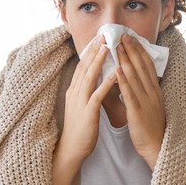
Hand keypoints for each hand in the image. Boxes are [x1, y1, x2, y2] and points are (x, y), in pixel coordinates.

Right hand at [58, 35, 115, 161]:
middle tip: (103, 35)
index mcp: (74, 90)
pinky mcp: (88, 113)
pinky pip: (97, 95)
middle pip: (84, 67)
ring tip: (108, 47)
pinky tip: (114, 74)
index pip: (82, 66)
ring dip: (99, 61)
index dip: (90, 51)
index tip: (98, 38)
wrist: (71, 149)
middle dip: (94, 50)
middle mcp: (75, 93)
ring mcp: (80, 102)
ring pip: (89, 77)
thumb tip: (94, 78)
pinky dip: (105, 83)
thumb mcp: (81, 105)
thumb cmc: (79, 129)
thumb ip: (86, 91)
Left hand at [116, 34, 165, 168]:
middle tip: (122, 34)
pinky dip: (123, 80)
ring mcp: (146, 101)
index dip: (139, 50)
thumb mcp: (150, 105)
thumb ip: (143, 91)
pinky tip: (116, 69)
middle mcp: (152, 92)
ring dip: (125, 59)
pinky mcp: (138, 111)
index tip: (131, 38)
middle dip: (131, 49)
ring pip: (135, 76)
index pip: (147, 65)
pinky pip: (129, 93)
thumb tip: (134, 78)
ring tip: (117, 46)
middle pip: (141, 66)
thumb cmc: (151, 127)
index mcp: (155, 90)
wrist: (156, 146)